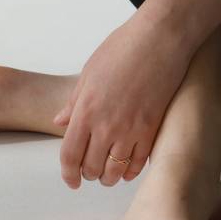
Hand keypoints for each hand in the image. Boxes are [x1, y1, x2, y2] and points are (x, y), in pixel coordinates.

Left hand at [51, 9, 193, 188]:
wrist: (160, 38)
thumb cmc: (123, 47)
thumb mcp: (89, 71)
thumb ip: (74, 101)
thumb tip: (60, 122)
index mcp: (86, 110)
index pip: (70, 156)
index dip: (68, 174)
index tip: (72, 180)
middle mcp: (106, 125)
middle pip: (91, 168)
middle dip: (88, 174)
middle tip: (90, 171)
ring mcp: (131, 129)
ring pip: (115, 171)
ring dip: (109, 177)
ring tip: (109, 172)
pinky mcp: (152, 128)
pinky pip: (138, 163)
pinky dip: (131, 171)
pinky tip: (128, 168)